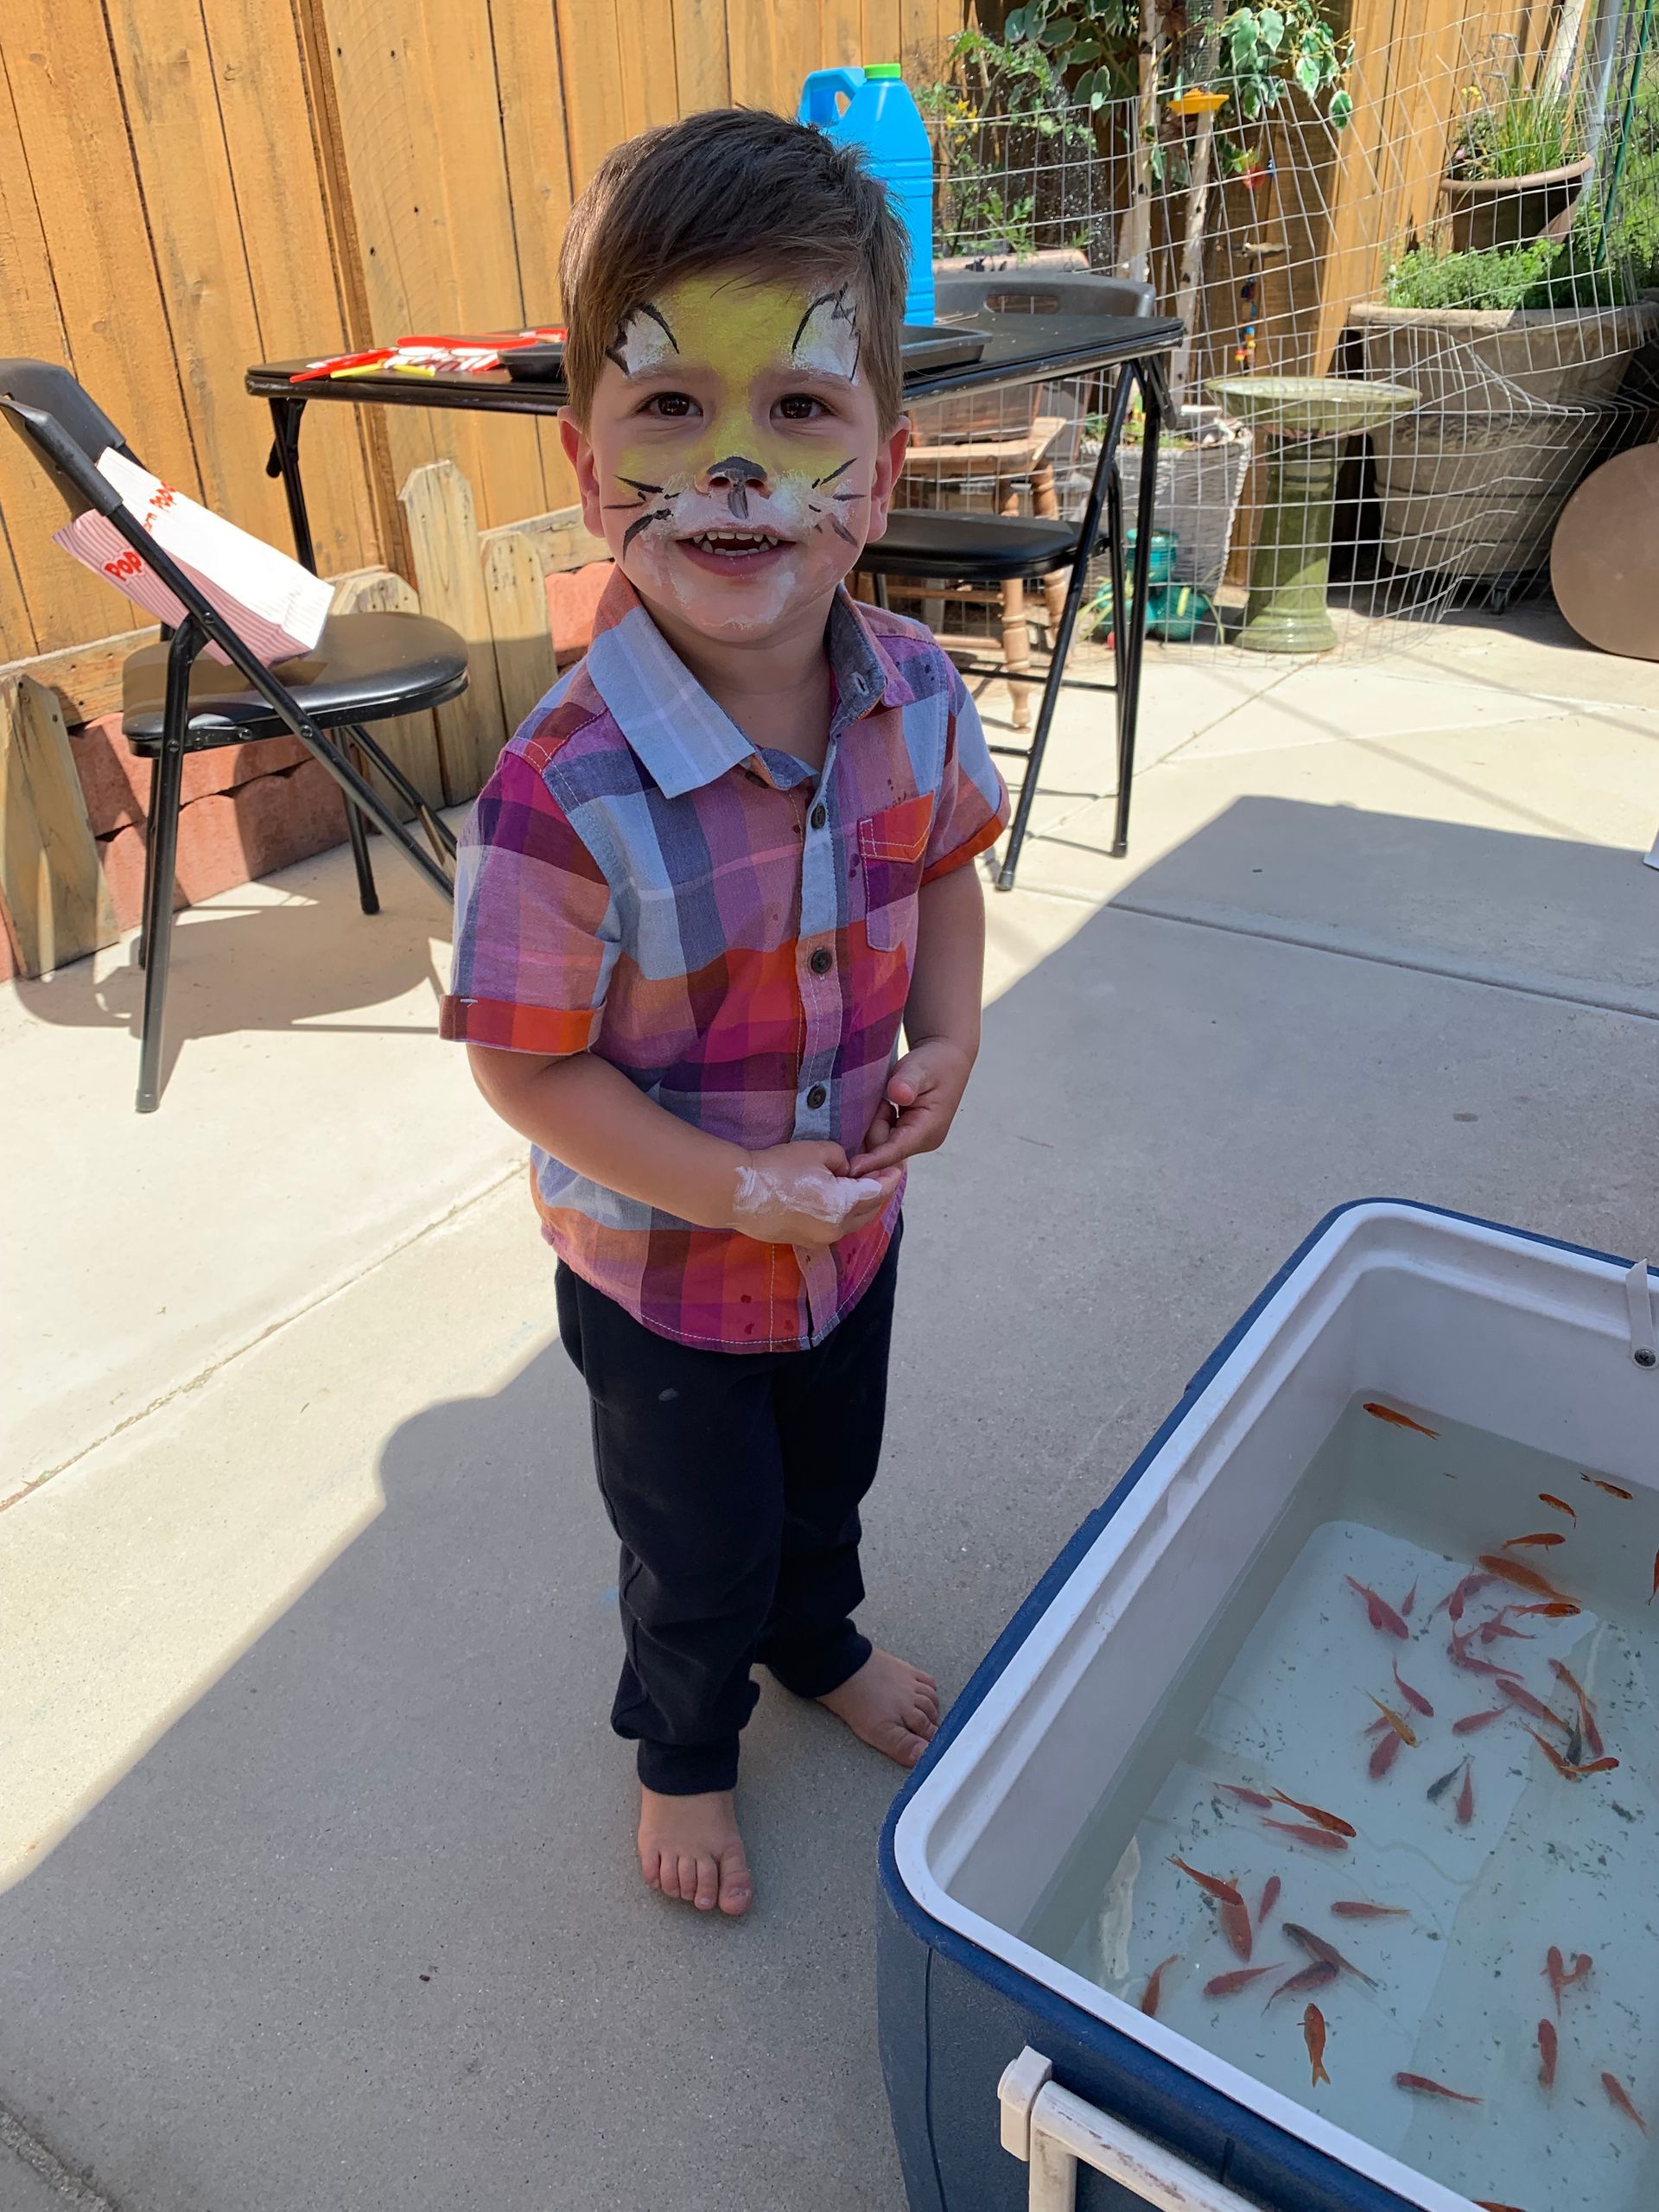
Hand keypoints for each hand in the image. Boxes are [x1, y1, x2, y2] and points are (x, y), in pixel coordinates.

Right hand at [728, 1140, 902, 1248]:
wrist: (738, 1191)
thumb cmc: (779, 1167)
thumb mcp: (818, 1151)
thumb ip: (842, 1160)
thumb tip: (845, 1171)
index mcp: (843, 1207)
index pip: (879, 1193)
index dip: (891, 1177)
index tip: (898, 1165)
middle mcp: (837, 1229)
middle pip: (870, 1211)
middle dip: (879, 1191)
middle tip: (882, 1172)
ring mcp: (820, 1239)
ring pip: (853, 1221)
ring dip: (861, 1203)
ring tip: (861, 1183)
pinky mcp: (804, 1240)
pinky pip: (835, 1226)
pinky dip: (843, 1212)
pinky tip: (838, 1196)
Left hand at [848, 1041, 972, 1175]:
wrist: (947, 1059)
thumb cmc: (935, 1064)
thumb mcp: (919, 1068)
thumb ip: (908, 1081)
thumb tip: (899, 1094)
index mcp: (928, 1130)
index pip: (895, 1151)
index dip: (873, 1160)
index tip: (851, 1168)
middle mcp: (923, 1141)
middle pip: (883, 1148)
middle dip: (874, 1126)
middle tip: (884, 1100)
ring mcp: (916, 1140)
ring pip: (881, 1143)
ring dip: (877, 1122)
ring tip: (888, 1100)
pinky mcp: (908, 1136)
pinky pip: (884, 1137)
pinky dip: (879, 1122)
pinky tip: (887, 1106)